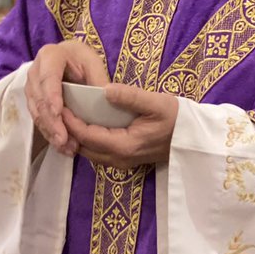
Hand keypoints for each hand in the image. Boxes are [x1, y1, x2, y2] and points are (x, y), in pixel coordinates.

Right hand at [25, 40, 107, 156]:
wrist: (70, 60)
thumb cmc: (83, 61)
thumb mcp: (94, 65)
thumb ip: (97, 81)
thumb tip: (104, 103)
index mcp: (50, 56)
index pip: (48, 77)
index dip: (51, 96)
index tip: (58, 113)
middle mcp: (35, 71)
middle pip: (40, 98)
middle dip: (51, 121)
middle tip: (64, 140)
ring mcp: (31, 86)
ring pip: (36, 112)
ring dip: (50, 131)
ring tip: (66, 147)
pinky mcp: (32, 101)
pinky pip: (38, 119)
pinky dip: (49, 133)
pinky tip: (61, 146)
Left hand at [64, 84, 178, 169]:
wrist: (195, 139)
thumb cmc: (177, 118)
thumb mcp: (157, 103)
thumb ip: (130, 97)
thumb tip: (104, 90)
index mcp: (123, 146)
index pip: (87, 135)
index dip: (70, 121)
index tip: (60, 104)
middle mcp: (119, 159)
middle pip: (83, 147)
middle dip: (68, 131)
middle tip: (59, 109)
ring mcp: (122, 163)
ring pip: (89, 152)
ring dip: (77, 136)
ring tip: (69, 115)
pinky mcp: (125, 160)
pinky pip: (98, 152)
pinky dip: (87, 140)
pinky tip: (86, 123)